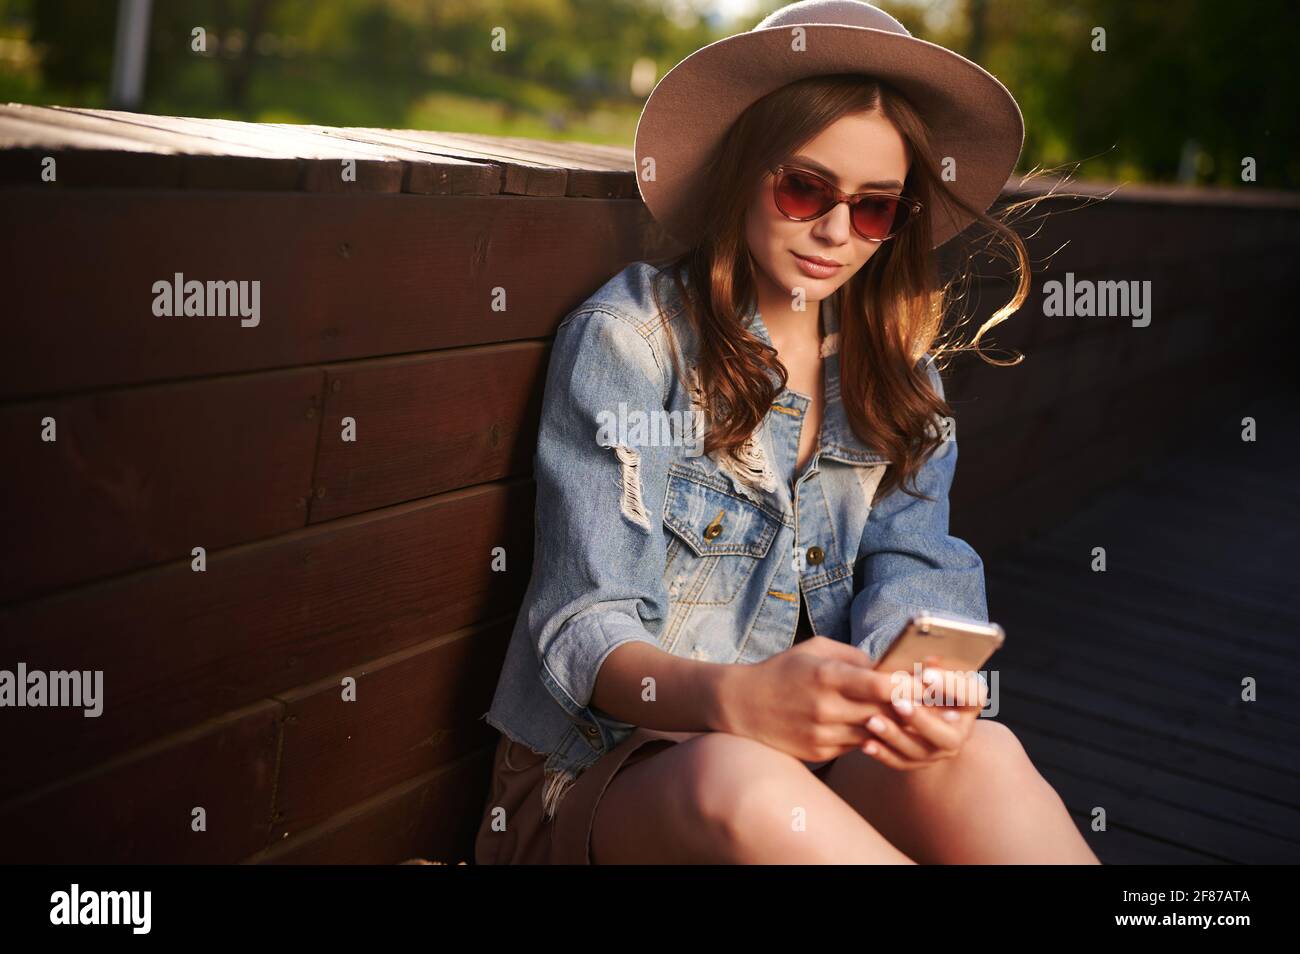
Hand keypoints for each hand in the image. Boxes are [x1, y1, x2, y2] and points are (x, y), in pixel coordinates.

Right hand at [716, 636, 919, 762]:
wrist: (740, 705)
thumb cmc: (782, 671)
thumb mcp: (815, 649)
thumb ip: (854, 657)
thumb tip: (889, 667)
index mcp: (826, 676)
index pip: (882, 686)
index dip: (911, 686)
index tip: (930, 683)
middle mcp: (826, 708)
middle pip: (884, 713)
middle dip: (911, 708)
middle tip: (935, 703)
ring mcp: (822, 734)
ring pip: (874, 734)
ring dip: (894, 727)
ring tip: (914, 717)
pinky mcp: (819, 753)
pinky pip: (856, 746)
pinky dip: (869, 737)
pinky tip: (877, 728)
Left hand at [859, 655, 988, 770]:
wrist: (924, 705)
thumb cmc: (927, 678)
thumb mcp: (932, 669)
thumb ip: (930, 667)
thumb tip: (928, 660)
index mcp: (971, 703)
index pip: (971, 695)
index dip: (950, 686)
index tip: (926, 674)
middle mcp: (961, 731)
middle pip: (947, 735)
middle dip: (921, 720)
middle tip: (897, 703)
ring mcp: (941, 750)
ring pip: (921, 751)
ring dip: (896, 737)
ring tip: (872, 721)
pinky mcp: (919, 762)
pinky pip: (902, 762)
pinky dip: (884, 753)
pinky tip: (866, 744)